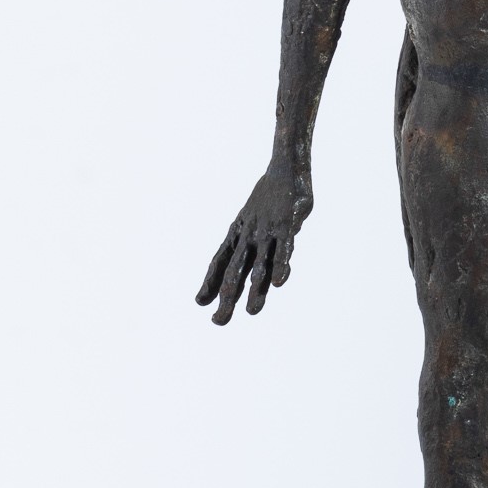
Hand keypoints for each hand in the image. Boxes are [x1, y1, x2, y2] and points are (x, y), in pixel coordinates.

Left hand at [196, 160, 314, 322]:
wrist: (284, 165)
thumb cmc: (271, 194)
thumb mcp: (252, 216)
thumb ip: (252, 239)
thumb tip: (250, 259)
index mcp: (238, 232)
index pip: (219, 261)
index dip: (210, 282)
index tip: (200, 302)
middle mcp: (249, 235)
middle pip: (235, 272)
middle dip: (227, 298)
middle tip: (219, 322)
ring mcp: (268, 231)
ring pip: (260, 266)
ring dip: (255, 290)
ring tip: (251, 312)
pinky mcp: (288, 225)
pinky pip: (285, 249)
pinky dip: (282, 265)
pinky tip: (279, 283)